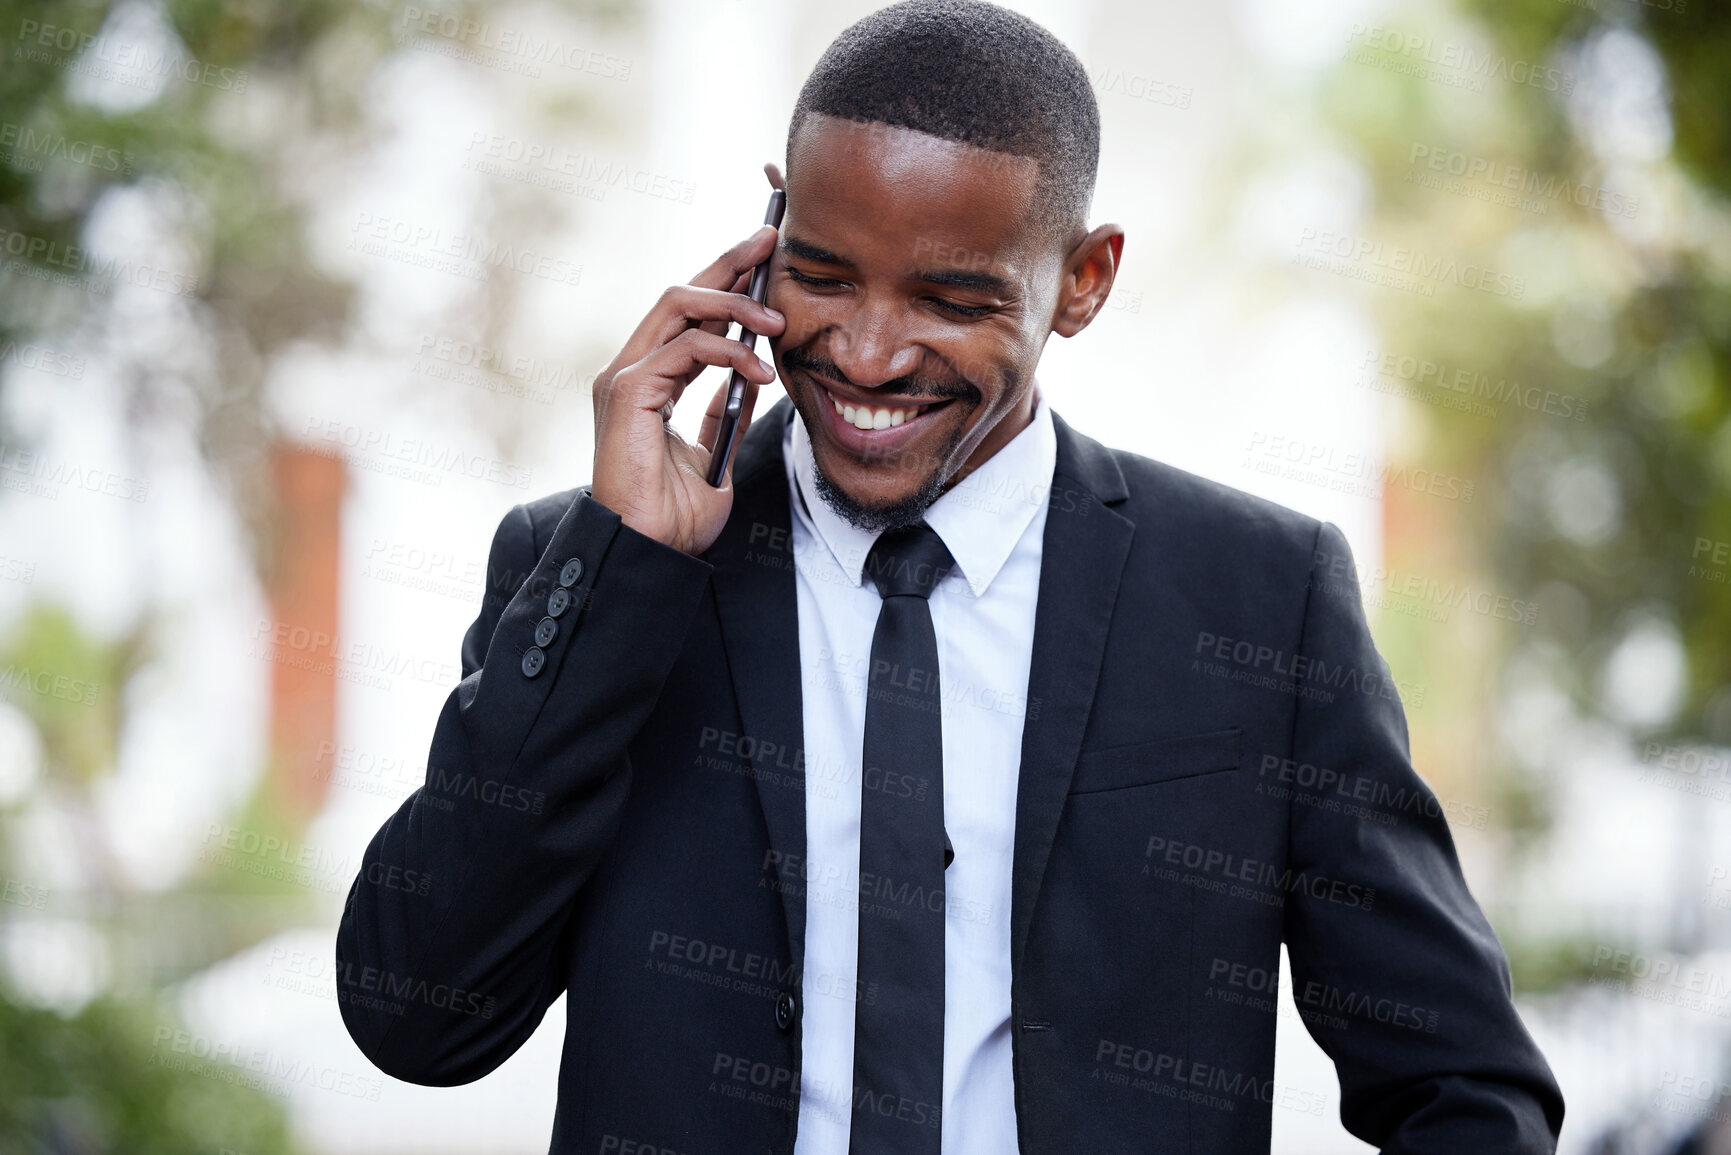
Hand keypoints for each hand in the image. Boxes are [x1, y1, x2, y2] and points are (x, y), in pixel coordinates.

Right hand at [590, 186, 785, 554]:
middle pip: (680, 293)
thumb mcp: (712, 454)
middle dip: (729, 262)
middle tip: (772, 242)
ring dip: (736, 304)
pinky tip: (760, 371)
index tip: (765, 257)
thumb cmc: (673, 515)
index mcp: (648, 381)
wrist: (650, 551)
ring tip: (778, 323)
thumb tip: (750, 381)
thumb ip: (723, 414)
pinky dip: (728, 351)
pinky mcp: (628, 392)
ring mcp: (624, 377)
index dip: (725, 280)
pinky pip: (685, 348)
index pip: (687, 314)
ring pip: (679, 305)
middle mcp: (631, 370)